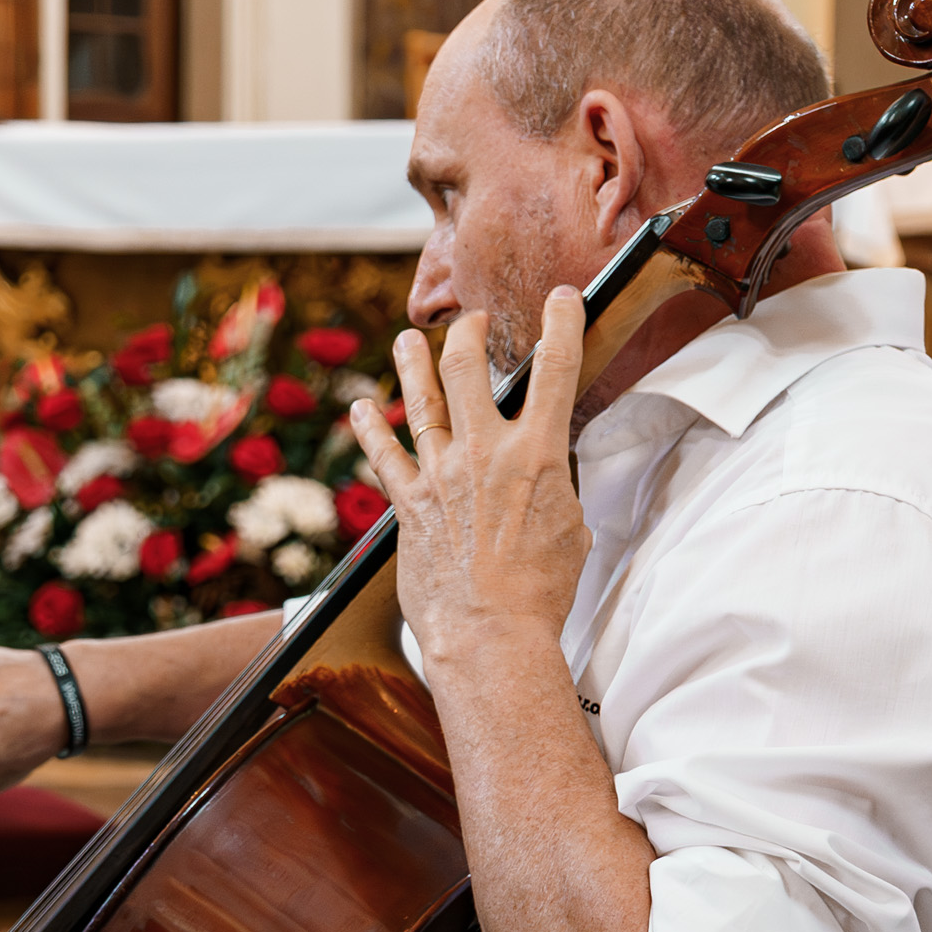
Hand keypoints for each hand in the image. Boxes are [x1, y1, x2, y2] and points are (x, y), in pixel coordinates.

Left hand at [346, 287, 590, 665]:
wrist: (489, 634)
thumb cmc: (539, 592)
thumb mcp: (570, 526)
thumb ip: (554, 487)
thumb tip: (544, 475)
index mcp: (538, 454)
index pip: (557, 369)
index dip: (562, 323)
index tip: (563, 297)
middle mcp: (483, 452)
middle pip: (467, 365)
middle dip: (467, 331)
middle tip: (469, 320)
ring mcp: (439, 474)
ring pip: (419, 399)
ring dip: (412, 362)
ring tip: (407, 339)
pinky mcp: (407, 503)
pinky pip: (382, 455)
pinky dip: (370, 429)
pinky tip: (360, 409)